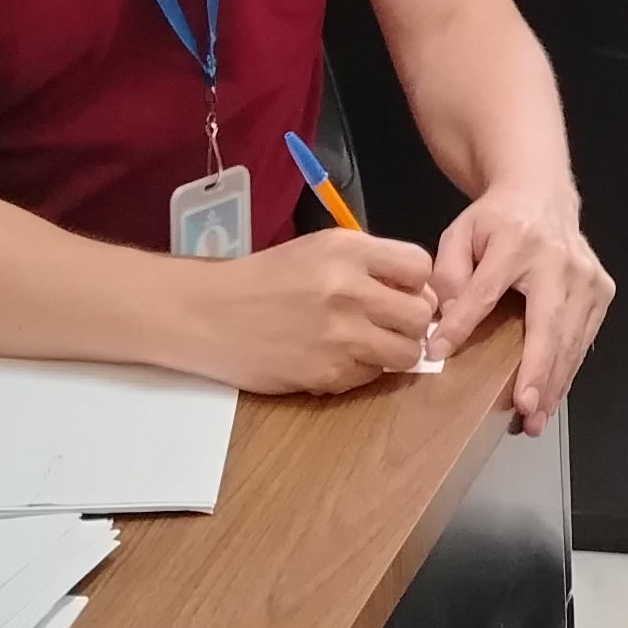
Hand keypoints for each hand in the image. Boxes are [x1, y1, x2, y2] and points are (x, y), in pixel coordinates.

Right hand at [188, 228, 438, 396]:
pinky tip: (333, 358)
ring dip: (393, 353)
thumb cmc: (263, 279)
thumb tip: (419, 293)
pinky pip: (371, 377)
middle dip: (410, 323)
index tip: (401, 293)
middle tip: (387, 325)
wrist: (207, 314)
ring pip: (406, 353)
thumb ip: (369, 264)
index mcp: (347, 250)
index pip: (420, 267)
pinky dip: (360, 372)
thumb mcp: (318, 251)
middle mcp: (349, 289)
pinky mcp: (327, 372)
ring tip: (367, 346)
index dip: (417, 284)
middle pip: (420, 314)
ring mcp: (340, 334)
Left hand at [429, 183, 613, 434]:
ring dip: (554, 382)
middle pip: (548, 325)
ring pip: (572, 339)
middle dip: (538, 372)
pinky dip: (568, 370)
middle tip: (526, 410)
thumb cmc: (496, 220)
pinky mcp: (601, 291)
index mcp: (517, 241)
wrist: (541, 192)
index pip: (485, 291)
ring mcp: (587, 277)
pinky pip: (584, 339)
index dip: (462, 323)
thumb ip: (448, 273)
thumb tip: (442, 321)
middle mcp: (559, 261)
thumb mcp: (461, 233)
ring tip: (536, 419)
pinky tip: (552, 396)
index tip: (439, 352)